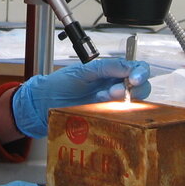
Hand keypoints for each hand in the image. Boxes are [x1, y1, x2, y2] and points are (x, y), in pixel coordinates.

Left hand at [12, 57, 150, 137]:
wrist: (43, 104)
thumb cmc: (59, 85)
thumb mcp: (81, 71)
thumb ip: (104, 67)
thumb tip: (127, 67)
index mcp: (110, 71)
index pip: (135, 68)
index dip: (140, 72)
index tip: (134, 79)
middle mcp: (115, 86)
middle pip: (141, 87)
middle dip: (135, 89)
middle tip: (115, 92)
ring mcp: (112, 104)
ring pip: (135, 103)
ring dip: (124, 101)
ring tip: (104, 99)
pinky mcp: (107, 119)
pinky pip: (123, 118)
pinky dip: (120, 115)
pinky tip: (106, 111)